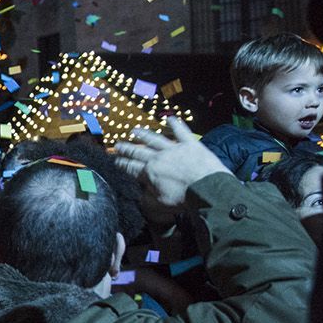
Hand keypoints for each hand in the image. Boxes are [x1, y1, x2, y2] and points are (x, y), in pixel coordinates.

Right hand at [112, 117, 229, 208]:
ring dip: (143, 134)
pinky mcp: (189, 144)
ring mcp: (173, 149)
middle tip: (118, 145)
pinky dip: (176, 124)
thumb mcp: (160, 204)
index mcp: (149, 172)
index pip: (130, 167)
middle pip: (138, 152)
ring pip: (154, 139)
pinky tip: (170, 118)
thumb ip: (146, 198)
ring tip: (134, 131)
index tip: (115, 160)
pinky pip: (181, 131)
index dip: (121, 164)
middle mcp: (158, 157)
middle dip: (126, 149)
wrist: (207, 188)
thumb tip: (139, 194)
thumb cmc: (184, 199)